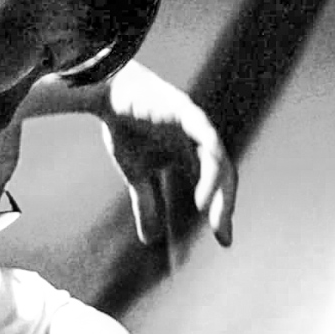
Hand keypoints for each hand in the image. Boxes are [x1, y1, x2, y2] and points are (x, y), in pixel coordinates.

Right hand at [99, 61, 236, 246]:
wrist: (109, 92)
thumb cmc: (124, 127)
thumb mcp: (136, 174)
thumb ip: (147, 204)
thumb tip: (150, 240)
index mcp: (191, 155)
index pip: (215, 186)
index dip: (221, 212)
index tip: (224, 241)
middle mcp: (199, 141)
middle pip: (224, 177)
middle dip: (225, 207)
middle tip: (223, 237)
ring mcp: (197, 126)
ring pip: (220, 162)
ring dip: (220, 191)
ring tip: (211, 217)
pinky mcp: (189, 114)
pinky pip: (207, 142)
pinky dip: (209, 168)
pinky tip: (203, 192)